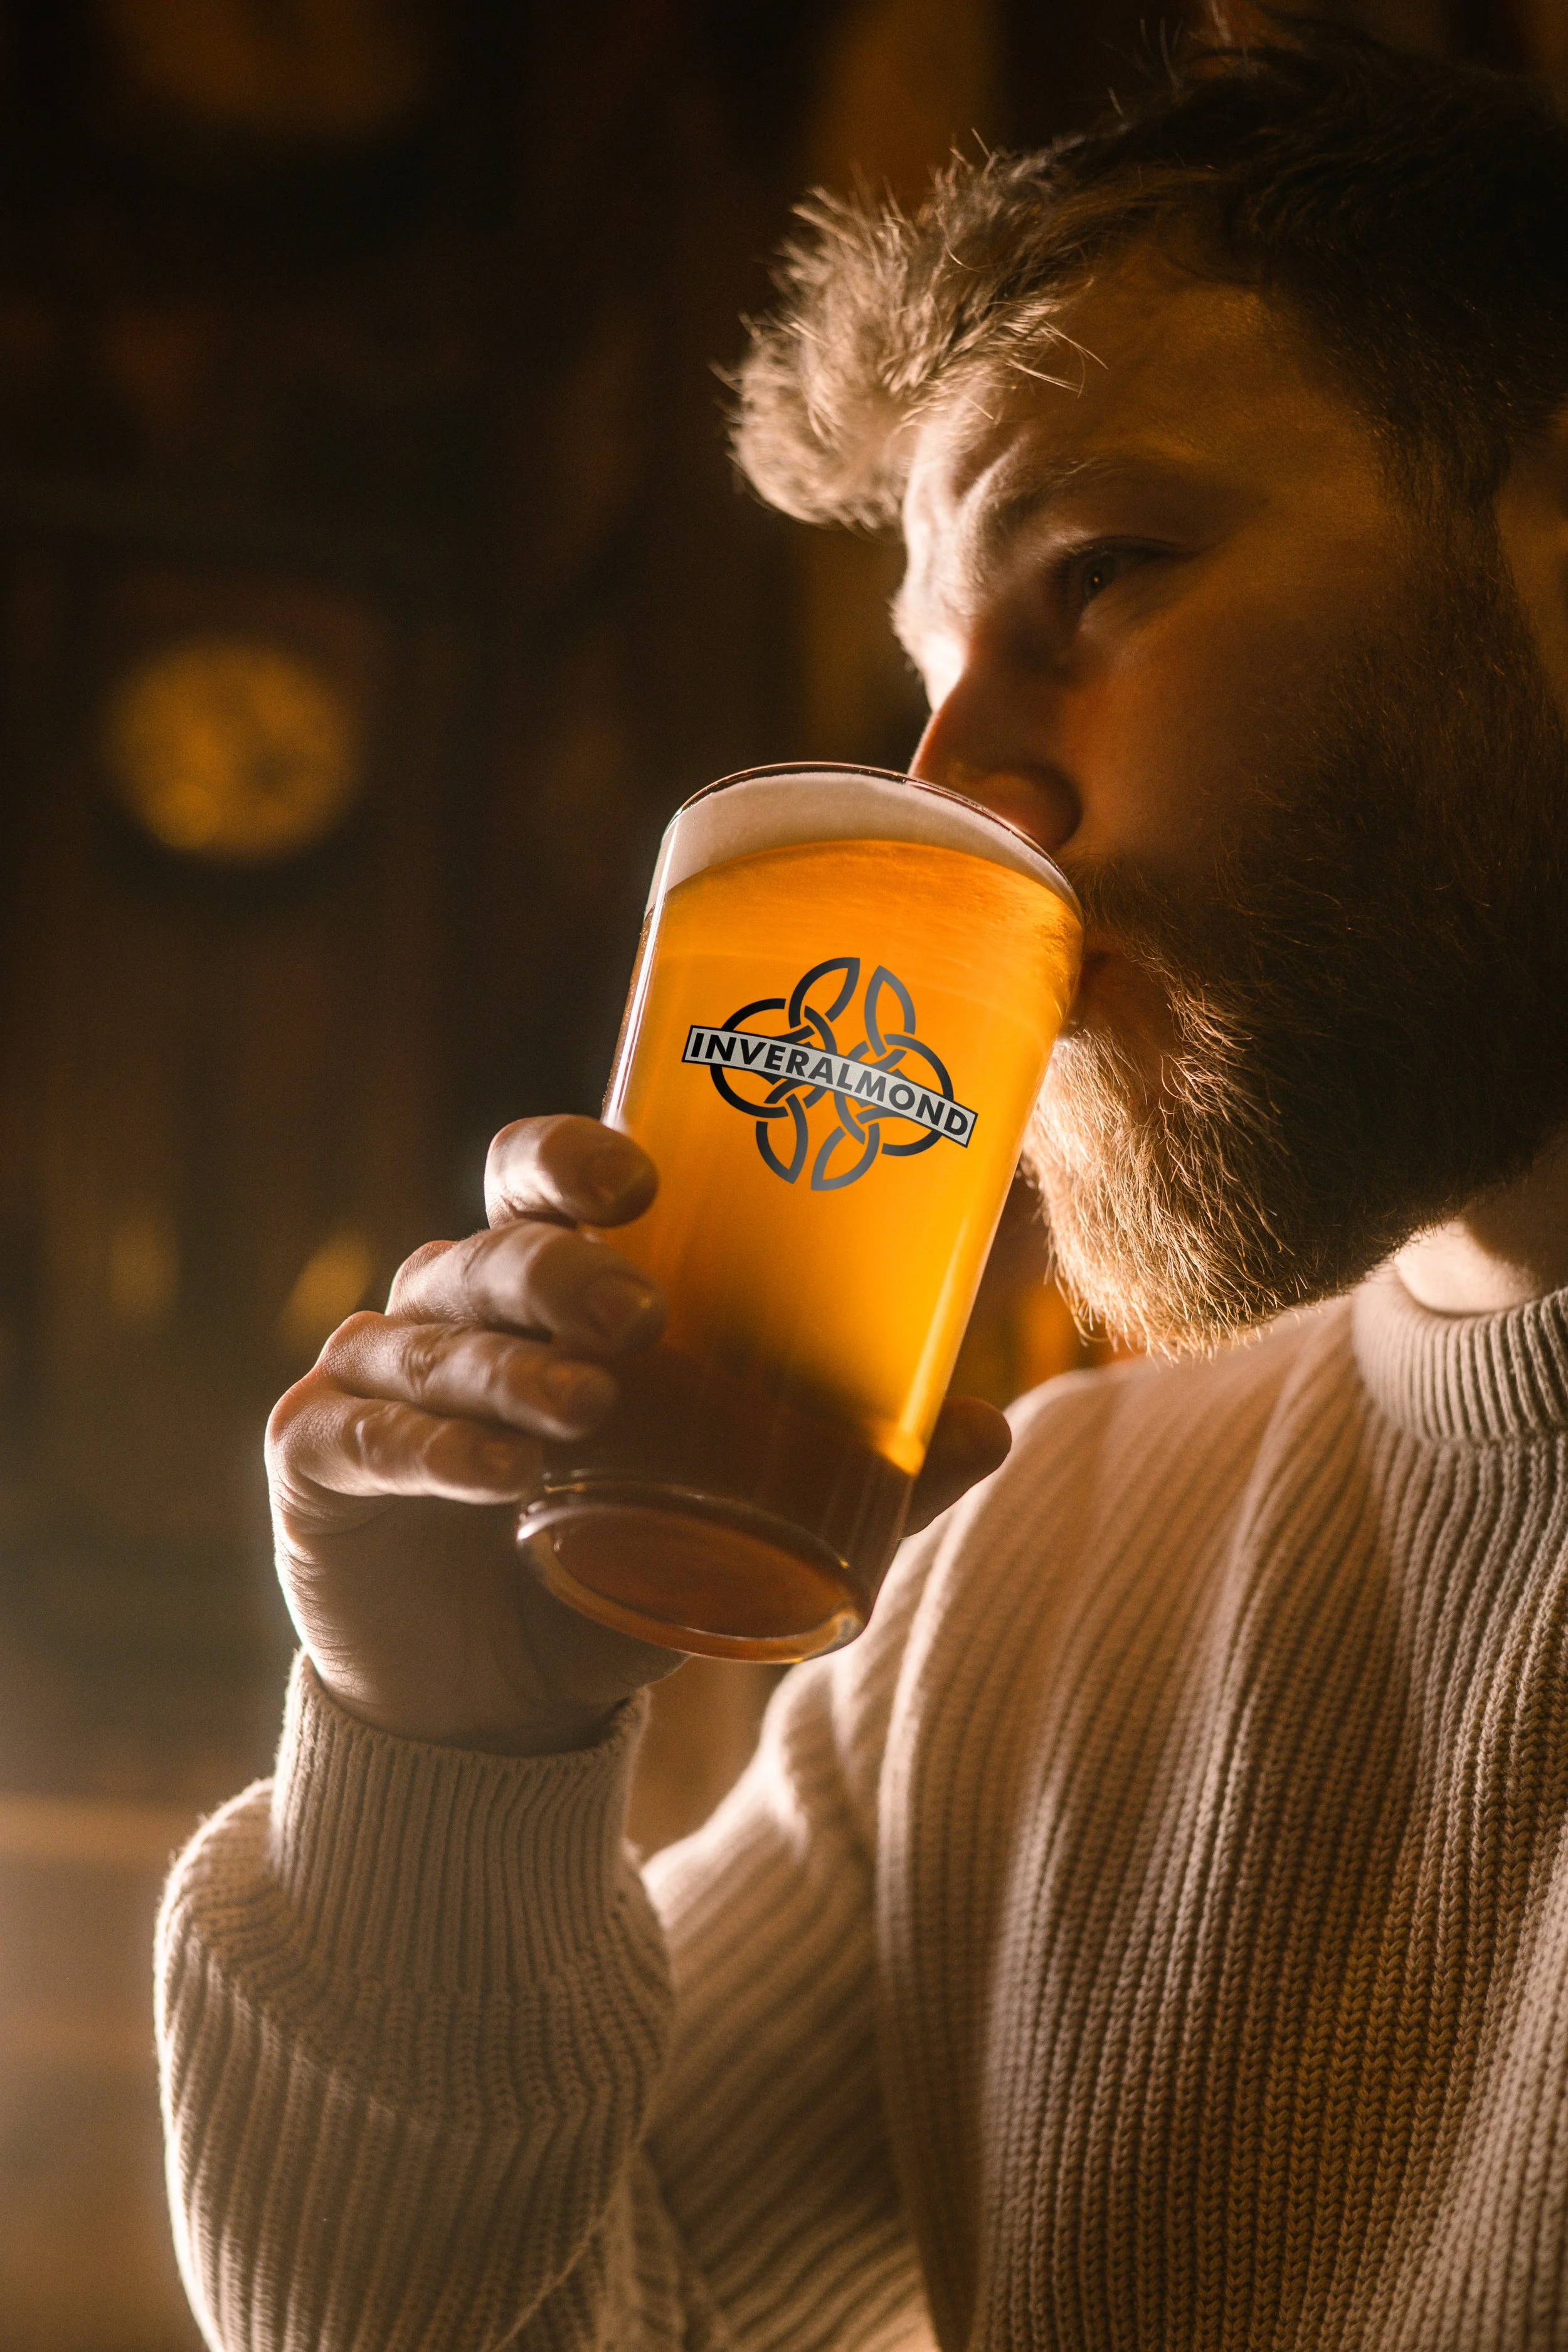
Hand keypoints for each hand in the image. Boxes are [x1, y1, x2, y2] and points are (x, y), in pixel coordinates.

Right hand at [267, 1115, 1012, 1756]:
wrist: (491, 1701)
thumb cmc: (612, 1562)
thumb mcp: (729, 1510)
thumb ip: (854, 1472)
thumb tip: (990, 1429)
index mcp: (540, 1286)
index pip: (533, 1178)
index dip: (570, 1158)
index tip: (643, 1178)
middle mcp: (448, 1310)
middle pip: (489, 1251)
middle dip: (562, 1271)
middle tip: (644, 1318)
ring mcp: (370, 1377)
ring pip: (432, 1340)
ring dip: (508, 1369)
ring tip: (586, 1411)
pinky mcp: (314, 1457)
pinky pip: (364, 1434)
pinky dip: (429, 1449)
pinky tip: (490, 1475)